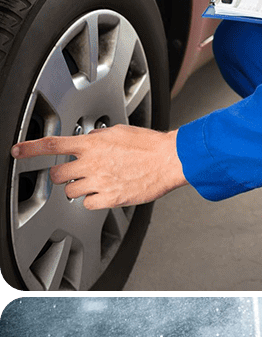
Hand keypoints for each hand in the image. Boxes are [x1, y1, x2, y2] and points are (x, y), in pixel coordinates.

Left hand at [11, 125, 187, 208]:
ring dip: (79, 188)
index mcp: (91, 145)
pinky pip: (88, 204)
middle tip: (75, 174)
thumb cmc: (150, 145)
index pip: (51, 146)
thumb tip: (88, 142)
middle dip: (63, 176)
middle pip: (58, 175)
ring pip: (71, 191)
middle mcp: (92, 163)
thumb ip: (97, 138)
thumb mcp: (119, 132)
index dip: (29, 149)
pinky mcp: (110, 198)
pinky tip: (105, 193)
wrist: (169, 160)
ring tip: (96, 183)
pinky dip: (93, 200)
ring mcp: (100, 182)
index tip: (17, 152)